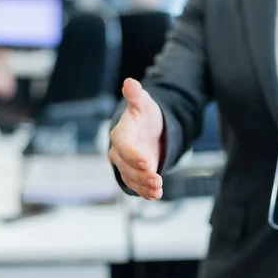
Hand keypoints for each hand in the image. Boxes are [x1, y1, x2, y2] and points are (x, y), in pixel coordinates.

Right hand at [109, 78, 164, 199]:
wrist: (148, 130)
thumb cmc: (145, 116)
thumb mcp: (144, 104)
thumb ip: (137, 95)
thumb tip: (130, 82)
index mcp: (121, 133)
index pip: (124, 146)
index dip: (134, 156)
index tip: (148, 164)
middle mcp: (119, 151)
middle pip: (127, 166)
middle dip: (141, 175)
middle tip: (157, 181)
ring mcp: (126, 165)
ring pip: (132, 179)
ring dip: (144, 186)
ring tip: (158, 191)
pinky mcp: (133, 174)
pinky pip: (136, 185)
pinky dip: (145, 192)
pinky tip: (156, 195)